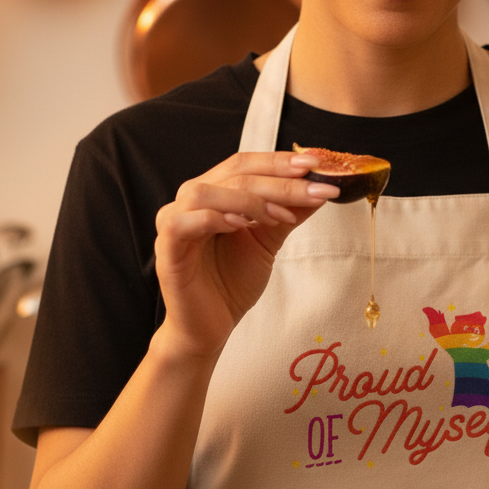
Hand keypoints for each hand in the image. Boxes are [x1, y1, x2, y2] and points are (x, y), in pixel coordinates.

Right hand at [153, 150, 337, 356]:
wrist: (210, 328)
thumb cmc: (232, 283)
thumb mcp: (268, 242)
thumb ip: (288, 213)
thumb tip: (321, 189)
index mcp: (214, 193)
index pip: (245, 164)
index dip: (280, 160)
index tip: (317, 162)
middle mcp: (191, 201)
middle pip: (233, 174)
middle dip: (279, 180)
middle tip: (315, 188)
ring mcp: (174, 222)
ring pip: (208, 192)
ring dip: (250, 199)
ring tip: (282, 215)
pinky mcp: (167, 249)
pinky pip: (185, 222)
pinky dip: (216, 218)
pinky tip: (243, 226)